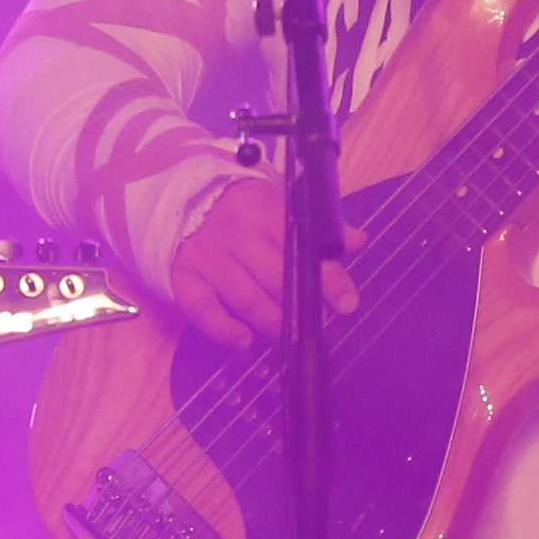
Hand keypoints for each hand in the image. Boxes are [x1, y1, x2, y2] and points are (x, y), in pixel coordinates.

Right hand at [162, 176, 363, 348]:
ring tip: (285, 334)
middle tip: (312, 324)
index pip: (303, 247)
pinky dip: (224, 330)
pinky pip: (203, 310)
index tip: (347, 304)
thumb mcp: (280, 203)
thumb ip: (318, 225)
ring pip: (246, 299)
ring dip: (271, 324)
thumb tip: (357, 242)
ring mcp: (207, 256)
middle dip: (301, 309)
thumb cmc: (242, 205)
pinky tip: (243, 341)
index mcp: (264, 210)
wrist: (180, 197)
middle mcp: (236, 233)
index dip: (329, 279)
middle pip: (277, 279)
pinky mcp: (183, 275)